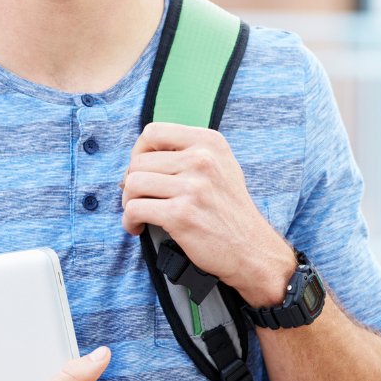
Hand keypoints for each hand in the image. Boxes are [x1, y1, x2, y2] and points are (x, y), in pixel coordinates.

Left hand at [120, 122, 294, 305]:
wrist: (251, 249)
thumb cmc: (230, 210)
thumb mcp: (220, 166)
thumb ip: (187, 153)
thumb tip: (142, 156)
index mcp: (209, 142)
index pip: (153, 132)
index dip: (139, 151)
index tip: (142, 169)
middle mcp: (202, 159)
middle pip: (138, 161)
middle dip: (131, 183)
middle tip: (141, 198)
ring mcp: (192, 187)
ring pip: (132, 184)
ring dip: (129, 202)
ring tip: (140, 212)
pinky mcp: (181, 214)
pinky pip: (135, 209)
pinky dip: (130, 221)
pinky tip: (139, 226)